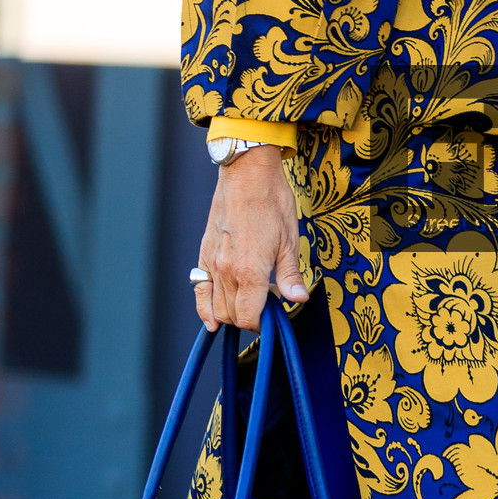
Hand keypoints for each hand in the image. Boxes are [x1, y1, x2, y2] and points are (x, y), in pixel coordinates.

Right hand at [193, 147, 306, 333]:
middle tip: (266, 304)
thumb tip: (298, 299)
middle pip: (232, 315)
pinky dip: (204, 308)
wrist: (247, 174)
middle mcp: (227, 271)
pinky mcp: (203, 254)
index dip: (261, 324)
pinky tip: (212, 318)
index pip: (249, 317)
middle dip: (249, 318)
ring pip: (216, 307)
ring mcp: (211, 263)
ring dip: (232, 312)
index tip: (273, 316)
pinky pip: (199, 290)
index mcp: (250, 271)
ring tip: (249, 300)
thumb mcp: (290, 240)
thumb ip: (290, 275)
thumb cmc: (271, 202)